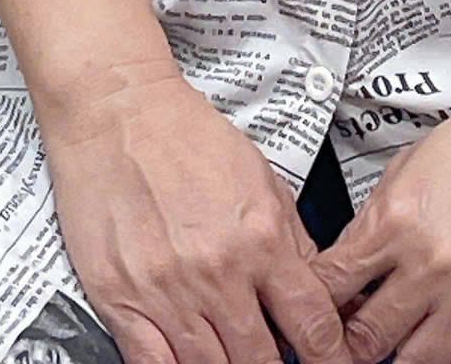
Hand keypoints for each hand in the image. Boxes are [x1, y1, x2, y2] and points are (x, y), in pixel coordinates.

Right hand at [41, 63, 350, 363]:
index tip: (332, 363)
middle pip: (261, 360)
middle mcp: (217, 270)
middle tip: (276, 359)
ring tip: (234, 354)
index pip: (312, 322)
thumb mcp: (260, 176)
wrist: (118, 111)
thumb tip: (314, 290)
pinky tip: (190, 361)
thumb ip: (291, 238)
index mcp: (260, 236)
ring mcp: (168, 292)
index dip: (329, 355)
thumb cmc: (184, 135)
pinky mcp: (121, 301)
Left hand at [306, 80, 450, 363]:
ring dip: (398, 358)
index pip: (332, 287)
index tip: (317, 316)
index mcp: (398, 220)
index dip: (318, 308)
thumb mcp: (411, 163)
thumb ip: (377, 216)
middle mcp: (432, 265)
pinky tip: (441, 350)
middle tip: (351, 343)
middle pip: (367, 337)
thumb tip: (351, 261)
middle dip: (351, 344)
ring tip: (396, 345)